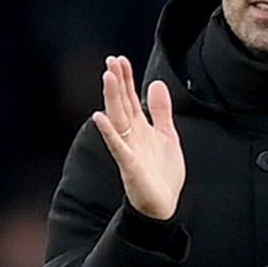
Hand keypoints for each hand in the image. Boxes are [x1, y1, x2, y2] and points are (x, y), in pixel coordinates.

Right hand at [91, 54, 184, 221]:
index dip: (125, 79)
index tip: (119, 59)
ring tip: (108, 77)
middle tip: (111, 61)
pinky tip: (100, 117)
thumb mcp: (167, 136)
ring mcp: (128, 150)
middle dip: (117, 83)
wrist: (164, 206)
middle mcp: (131, 136)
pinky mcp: (129, 166)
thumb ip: (161, 111)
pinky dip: (108, 132)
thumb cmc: (162, 174)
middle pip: (121, 104)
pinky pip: (117, 146)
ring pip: (118, 119)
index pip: (129, 98)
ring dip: (112, 98)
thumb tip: (155, 83)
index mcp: (140, 128)